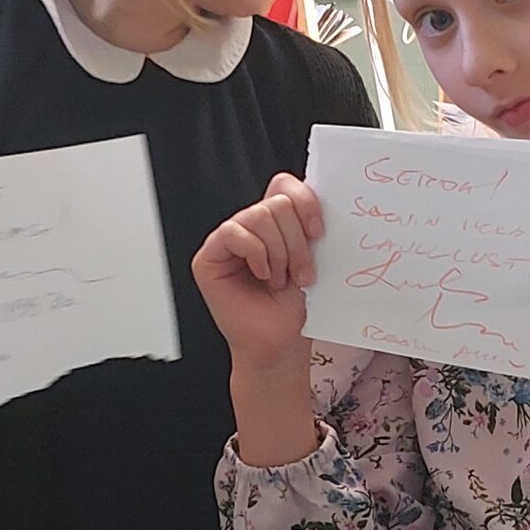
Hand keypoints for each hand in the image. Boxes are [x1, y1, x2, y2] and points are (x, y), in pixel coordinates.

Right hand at [192, 176, 324, 375]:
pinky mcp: (210, 256)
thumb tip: (319, 202)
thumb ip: (307, 225)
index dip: (305, 202)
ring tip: (281, 279)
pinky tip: (262, 275)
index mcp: (275, 224)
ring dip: (279, 252)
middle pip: (276, 202)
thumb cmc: (292, 309)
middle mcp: (250, 227)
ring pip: (259, 215)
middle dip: (296, 240)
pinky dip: (256, 253)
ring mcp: (229, 240)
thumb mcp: (311, 258)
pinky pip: (235, 232)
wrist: (280, 344)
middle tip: (301, 272)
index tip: (319, 232)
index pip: (284, 185)